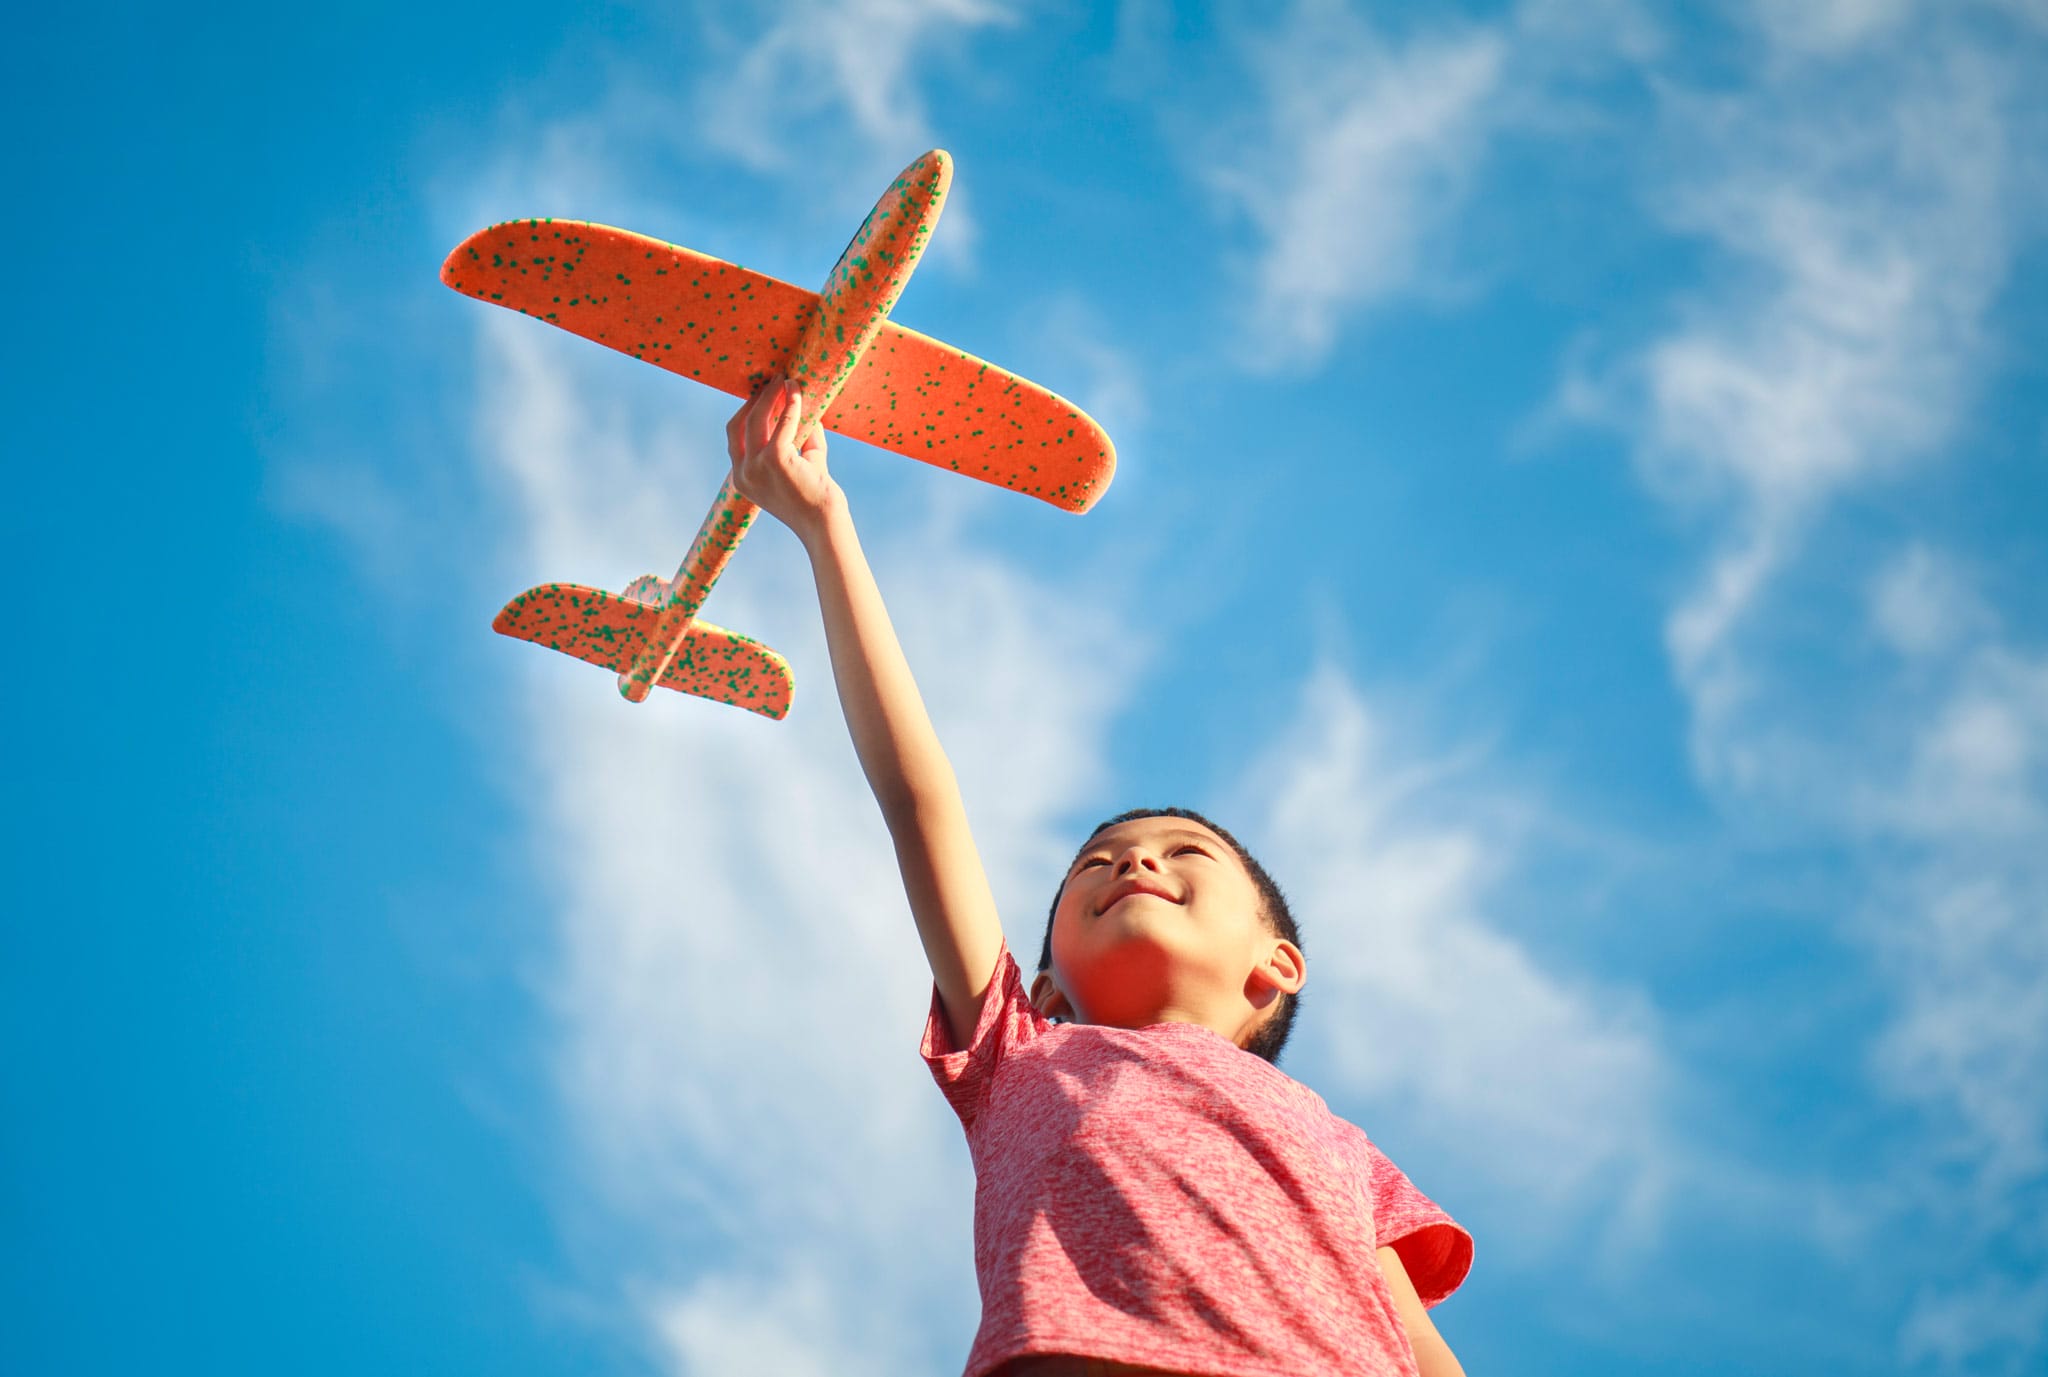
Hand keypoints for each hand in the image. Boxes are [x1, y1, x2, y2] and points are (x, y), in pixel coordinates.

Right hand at [726, 377, 840, 545]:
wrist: (824, 523)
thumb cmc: (816, 497)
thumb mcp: (802, 463)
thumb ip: (801, 437)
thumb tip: (805, 406)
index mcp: (742, 478)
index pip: (734, 437)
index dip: (746, 411)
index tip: (762, 394)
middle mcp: (743, 473)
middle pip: (739, 423)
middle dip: (756, 399)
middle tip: (774, 380)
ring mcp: (757, 467)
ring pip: (756, 419)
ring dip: (770, 396)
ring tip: (785, 380)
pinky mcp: (776, 460)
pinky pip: (783, 423)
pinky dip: (790, 404)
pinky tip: (797, 391)